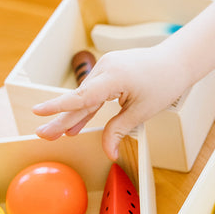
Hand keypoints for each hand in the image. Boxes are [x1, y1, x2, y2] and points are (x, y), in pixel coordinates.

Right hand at [32, 46, 189, 159]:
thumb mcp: (143, 111)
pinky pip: (95, 90)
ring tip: (57, 133)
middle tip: (44, 135)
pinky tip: (77, 122)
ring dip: (74, 115)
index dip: (59, 107)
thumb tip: (108, 152)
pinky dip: (88, 105)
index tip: (38, 112)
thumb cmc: (165, 82)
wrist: (176, 61)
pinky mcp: (110, 69)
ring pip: (87, 95)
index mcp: (114, 77)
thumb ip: (120, 130)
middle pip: (81, 98)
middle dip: (62, 118)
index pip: (82, 96)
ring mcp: (107, 66)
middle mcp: (106, 68)